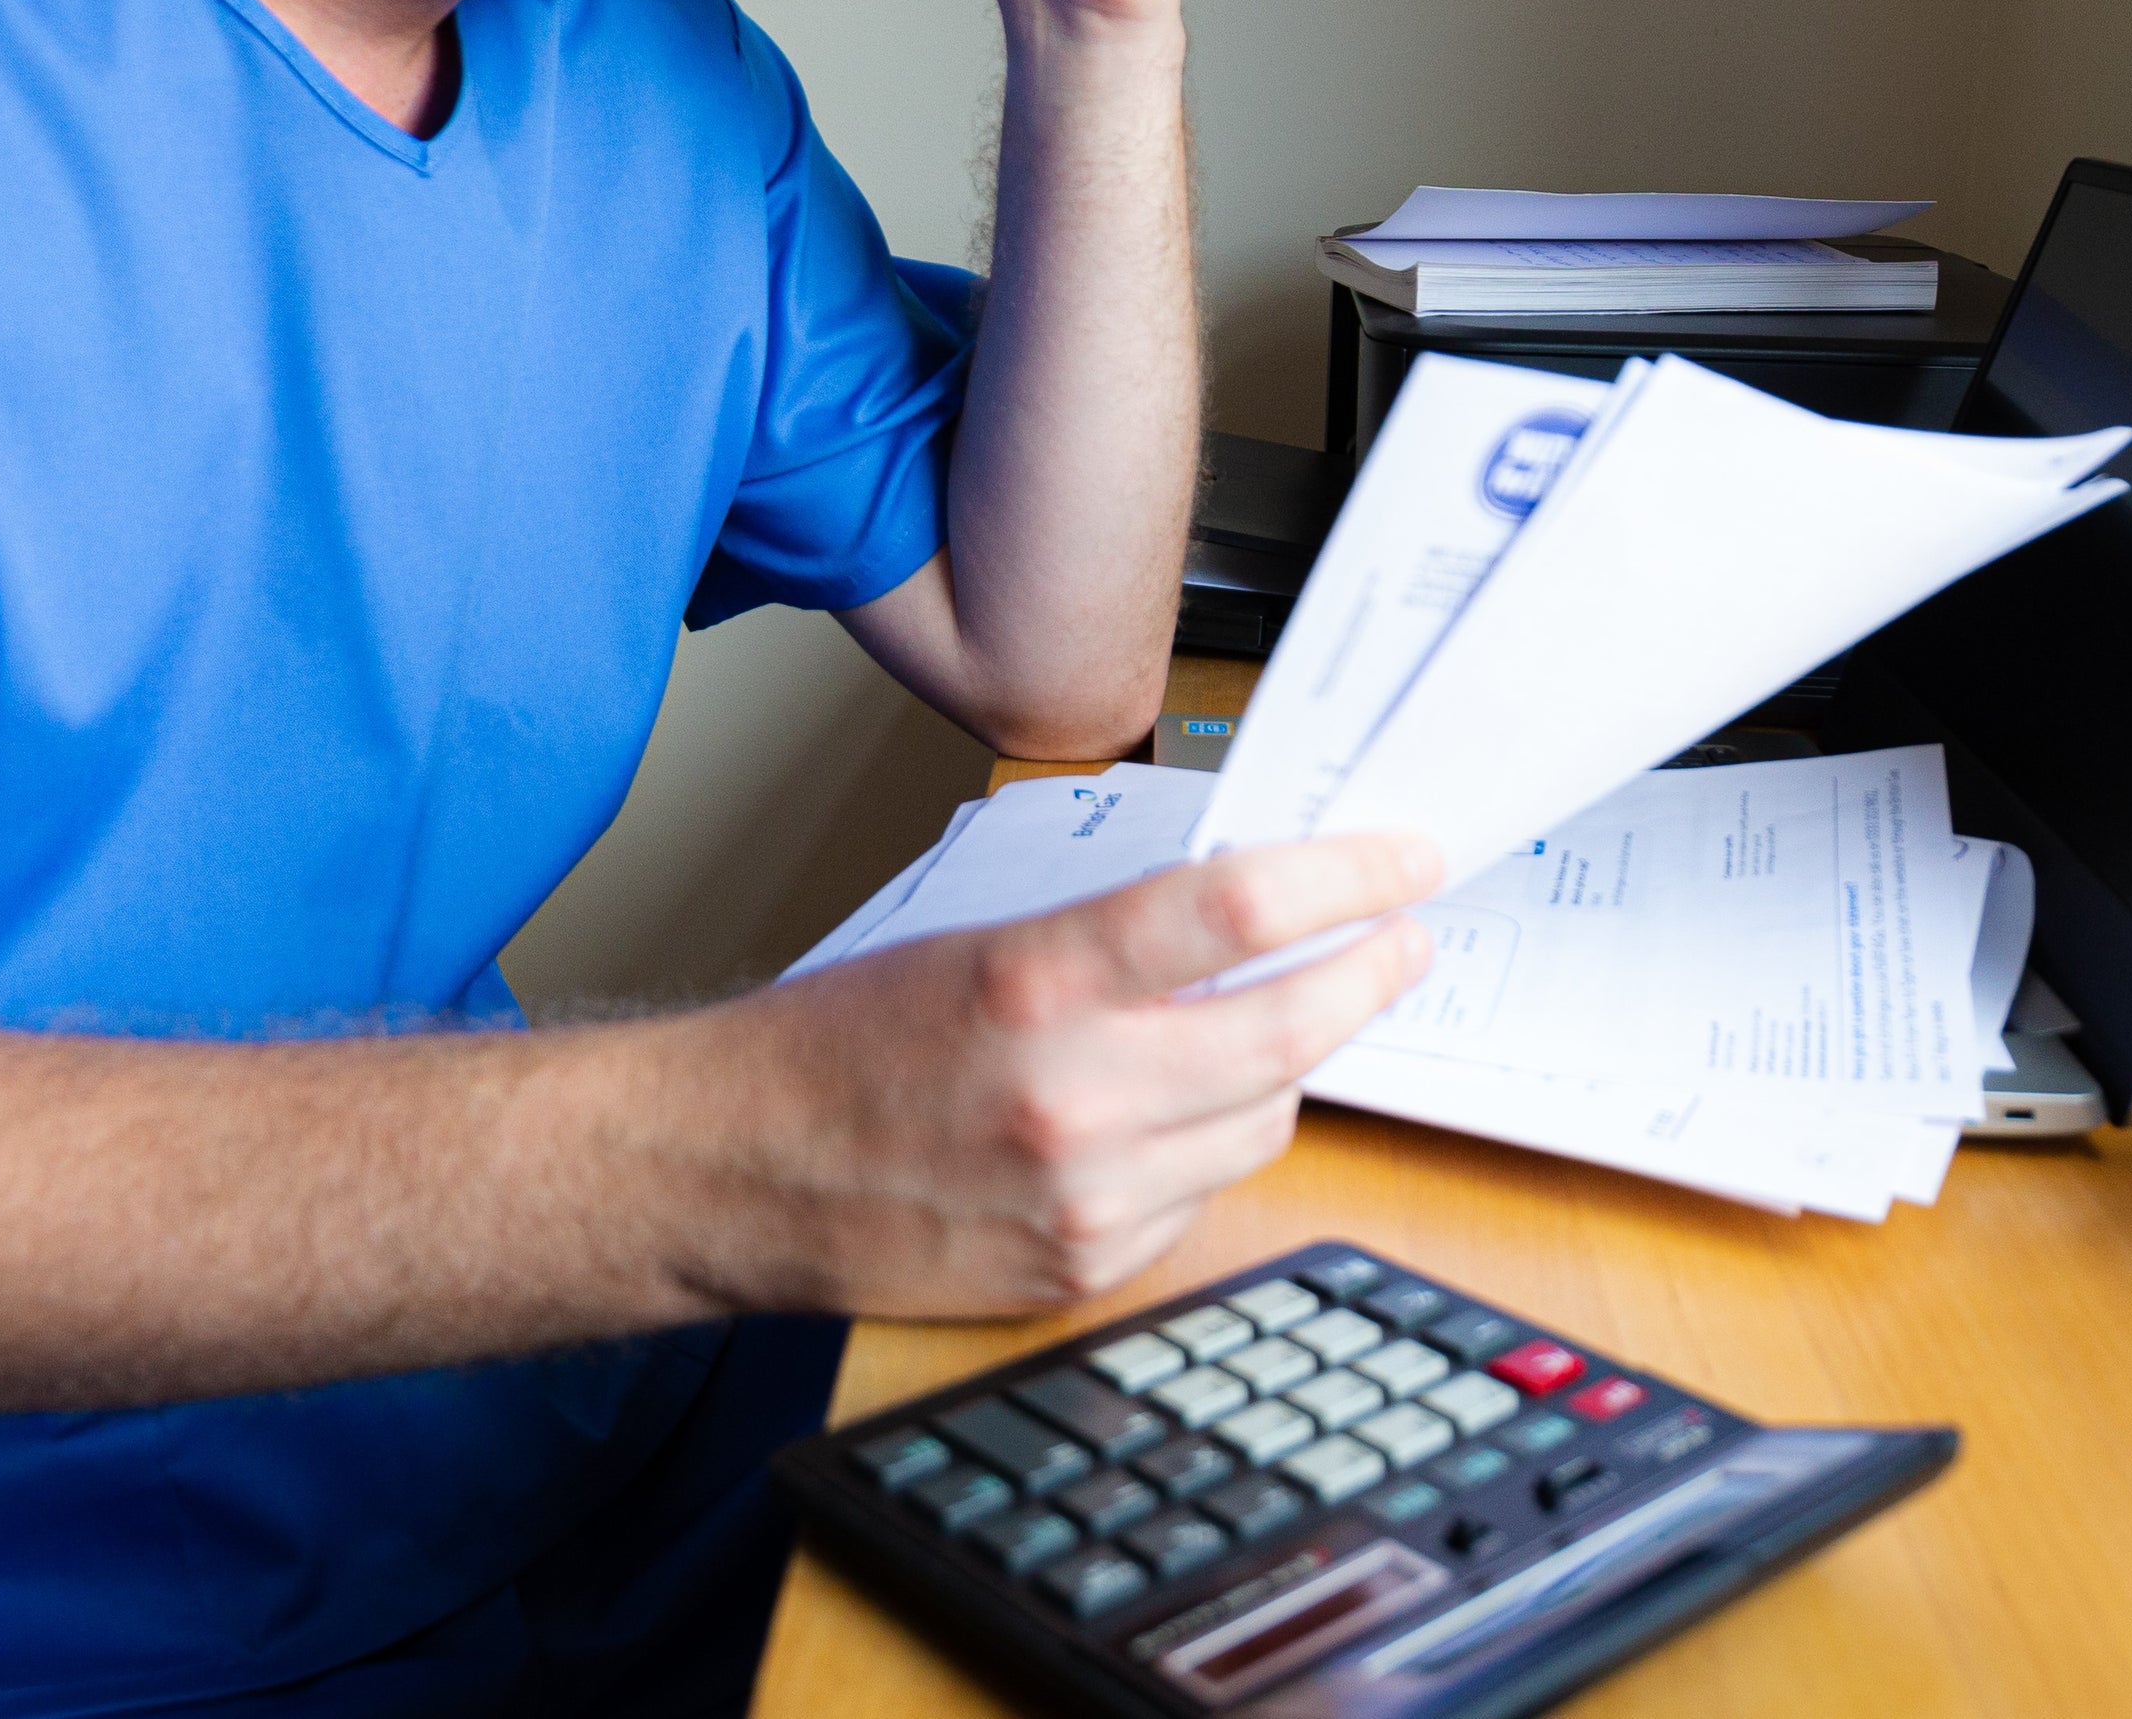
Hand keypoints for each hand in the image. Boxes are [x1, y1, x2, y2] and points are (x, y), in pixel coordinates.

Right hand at [693, 831, 1439, 1315]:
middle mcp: (1072, 1095)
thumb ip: (1105, 939)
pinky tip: (1158, 1122)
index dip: (1347, 879)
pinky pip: (1202, 1197)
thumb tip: (1242, 915)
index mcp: (1035, 981)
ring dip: (1283, 1070)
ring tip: (1264, 1031)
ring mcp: (1086, 1197)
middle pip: (1290, 1030)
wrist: (729, 1171)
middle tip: (1400, 944)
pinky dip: (1204, 1150)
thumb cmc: (836, 1041)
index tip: (1402, 862)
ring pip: (1265, 1121)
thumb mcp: (971, 943)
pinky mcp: (1083, 1270)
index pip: (1236, 911)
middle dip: (1368, 978)